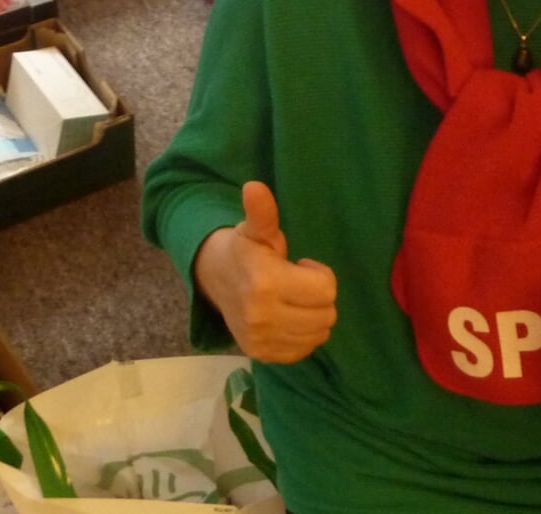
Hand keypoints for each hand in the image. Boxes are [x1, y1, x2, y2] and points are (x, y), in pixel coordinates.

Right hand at [193, 181, 337, 363]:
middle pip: (327, 314)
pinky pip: (304, 350)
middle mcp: (262, 317)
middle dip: (319, 297)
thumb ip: (262, 212)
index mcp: (264, 283)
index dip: (319, 274)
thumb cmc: (244, 250)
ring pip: (319, 334)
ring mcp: (261, 340)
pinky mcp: (261, 355)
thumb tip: (254, 186)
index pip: (325, 289)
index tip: (301, 265)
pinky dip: (303, 335)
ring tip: (293, 300)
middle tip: (298, 283)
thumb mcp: (255, 229)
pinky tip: (287, 318)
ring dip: (313, 317)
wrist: (214, 279)